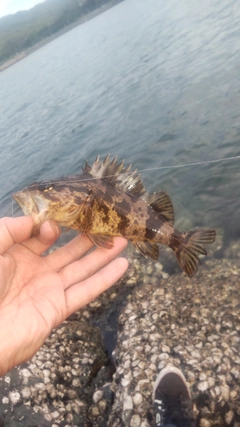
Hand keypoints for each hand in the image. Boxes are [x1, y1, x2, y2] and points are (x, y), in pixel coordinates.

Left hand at [0, 216, 127, 375]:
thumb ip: (10, 229)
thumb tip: (40, 221)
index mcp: (17, 255)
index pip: (42, 236)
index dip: (53, 225)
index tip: (57, 222)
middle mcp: (36, 271)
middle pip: (68, 251)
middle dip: (87, 237)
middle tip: (106, 223)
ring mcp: (49, 290)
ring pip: (82, 268)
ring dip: (102, 254)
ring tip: (122, 239)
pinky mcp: (59, 308)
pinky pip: (86, 291)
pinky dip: (106, 279)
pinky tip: (122, 265)